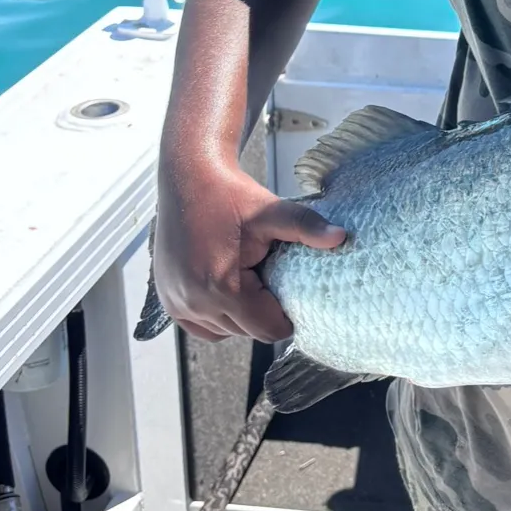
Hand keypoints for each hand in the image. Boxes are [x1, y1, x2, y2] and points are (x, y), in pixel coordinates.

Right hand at [154, 162, 345, 341]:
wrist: (188, 177)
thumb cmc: (230, 196)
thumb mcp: (271, 211)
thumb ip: (306, 227)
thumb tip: (342, 237)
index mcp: (221, 288)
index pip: (269, 329)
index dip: (286, 315)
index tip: (289, 289)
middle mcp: (194, 302)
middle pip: (248, 332)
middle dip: (263, 312)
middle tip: (267, 277)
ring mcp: (178, 304)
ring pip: (226, 331)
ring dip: (241, 314)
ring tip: (245, 278)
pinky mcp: (168, 301)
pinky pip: (204, 327)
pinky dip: (218, 315)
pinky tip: (227, 287)